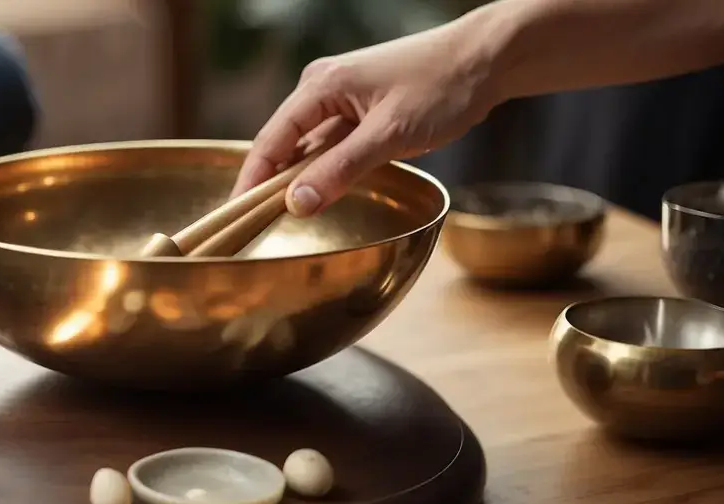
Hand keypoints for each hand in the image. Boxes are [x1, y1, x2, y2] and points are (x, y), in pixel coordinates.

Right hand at [232, 22, 501, 216]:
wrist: (488, 59)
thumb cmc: (442, 87)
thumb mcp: (388, 136)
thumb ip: (339, 170)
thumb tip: (295, 203)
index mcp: (320, 86)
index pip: (269, 140)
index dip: (250, 180)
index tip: (235, 215)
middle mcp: (322, 87)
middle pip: (283, 143)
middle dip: (269, 182)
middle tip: (255, 224)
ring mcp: (342, 96)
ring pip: (309, 145)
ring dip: (300, 176)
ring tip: (284, 215)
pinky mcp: (361, 106)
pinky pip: (330, 142)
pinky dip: (325, 166)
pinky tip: (325, 189)